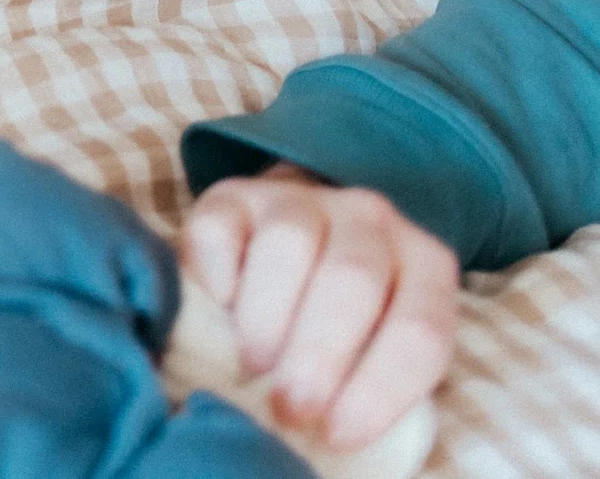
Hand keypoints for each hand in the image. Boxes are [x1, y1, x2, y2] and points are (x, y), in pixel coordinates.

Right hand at [182, 164, 457, 451]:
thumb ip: (373, 375)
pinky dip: (217, 277)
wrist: (288, 237)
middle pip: (353, 281)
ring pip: (290, 243)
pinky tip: (220, 311)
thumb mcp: (378, 343)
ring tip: (252, 366)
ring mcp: (298, 198)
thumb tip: (342, 448)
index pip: (419, 330)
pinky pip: (221, 229)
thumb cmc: (342, 320)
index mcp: (425, 263)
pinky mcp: (231, 194)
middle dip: (319, 357)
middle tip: (289, 409)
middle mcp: (369, 218)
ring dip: (268, 317)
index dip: (380, 390)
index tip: (337, 436)